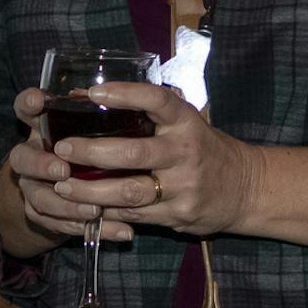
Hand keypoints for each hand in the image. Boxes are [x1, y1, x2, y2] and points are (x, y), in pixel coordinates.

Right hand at [2, 87, 126, 243]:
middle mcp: (32, 154)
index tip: (40, 99)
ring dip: (66, 205)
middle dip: (41, 164)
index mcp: (42, 126)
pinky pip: (55, 224)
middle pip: (21, 158)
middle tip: (63, 170)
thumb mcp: (95, 127)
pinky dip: (86, 228)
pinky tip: (118, 231)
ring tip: (95, 210)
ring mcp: (32, 185)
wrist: (66, 186)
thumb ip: (106, 119)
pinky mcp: (41, 212)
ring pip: (37, 198)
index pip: (25, 109)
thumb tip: (143, 106)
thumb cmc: (92, 144)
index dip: (28, 103)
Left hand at [49, 82, 259, 238]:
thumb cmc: (205, 149)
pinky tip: (85, 207)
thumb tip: (93, 98)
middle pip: (133, 153)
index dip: (125, 94)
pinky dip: (107, 211)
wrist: (245, 188)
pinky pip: (135, 214)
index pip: (156, 100)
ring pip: (129, 191)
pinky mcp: (178, 215)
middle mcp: (186, 152)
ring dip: (90, 191)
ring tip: (62, 186)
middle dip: (92, 152)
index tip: (92, 92)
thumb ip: (154, 116)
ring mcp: (183, 187)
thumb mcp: (188, 124)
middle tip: (61, 149)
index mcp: (187, 122)